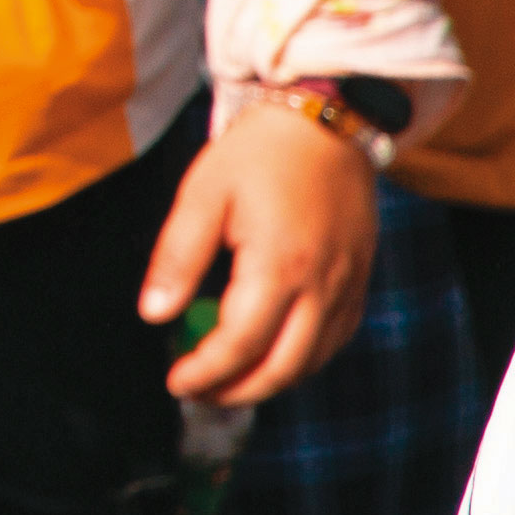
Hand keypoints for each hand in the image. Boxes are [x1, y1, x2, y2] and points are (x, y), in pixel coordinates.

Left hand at [142, 101, 379, 402]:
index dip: (205, 371)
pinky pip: (335, 339)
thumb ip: (178, 258)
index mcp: (279, 266)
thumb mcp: (203, 194)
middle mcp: (322, 286)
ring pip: (313, 361)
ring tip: (227, 380)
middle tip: (198, 392)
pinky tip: (272, 353)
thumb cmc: (259, 154)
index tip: (174, 381)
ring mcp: (348, 286)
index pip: (240, 344)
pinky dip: (302, 359)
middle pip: (283, 368)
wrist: (328, 122)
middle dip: (237, 391)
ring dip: (270, 381)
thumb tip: (154, 315)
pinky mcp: (361, 280)